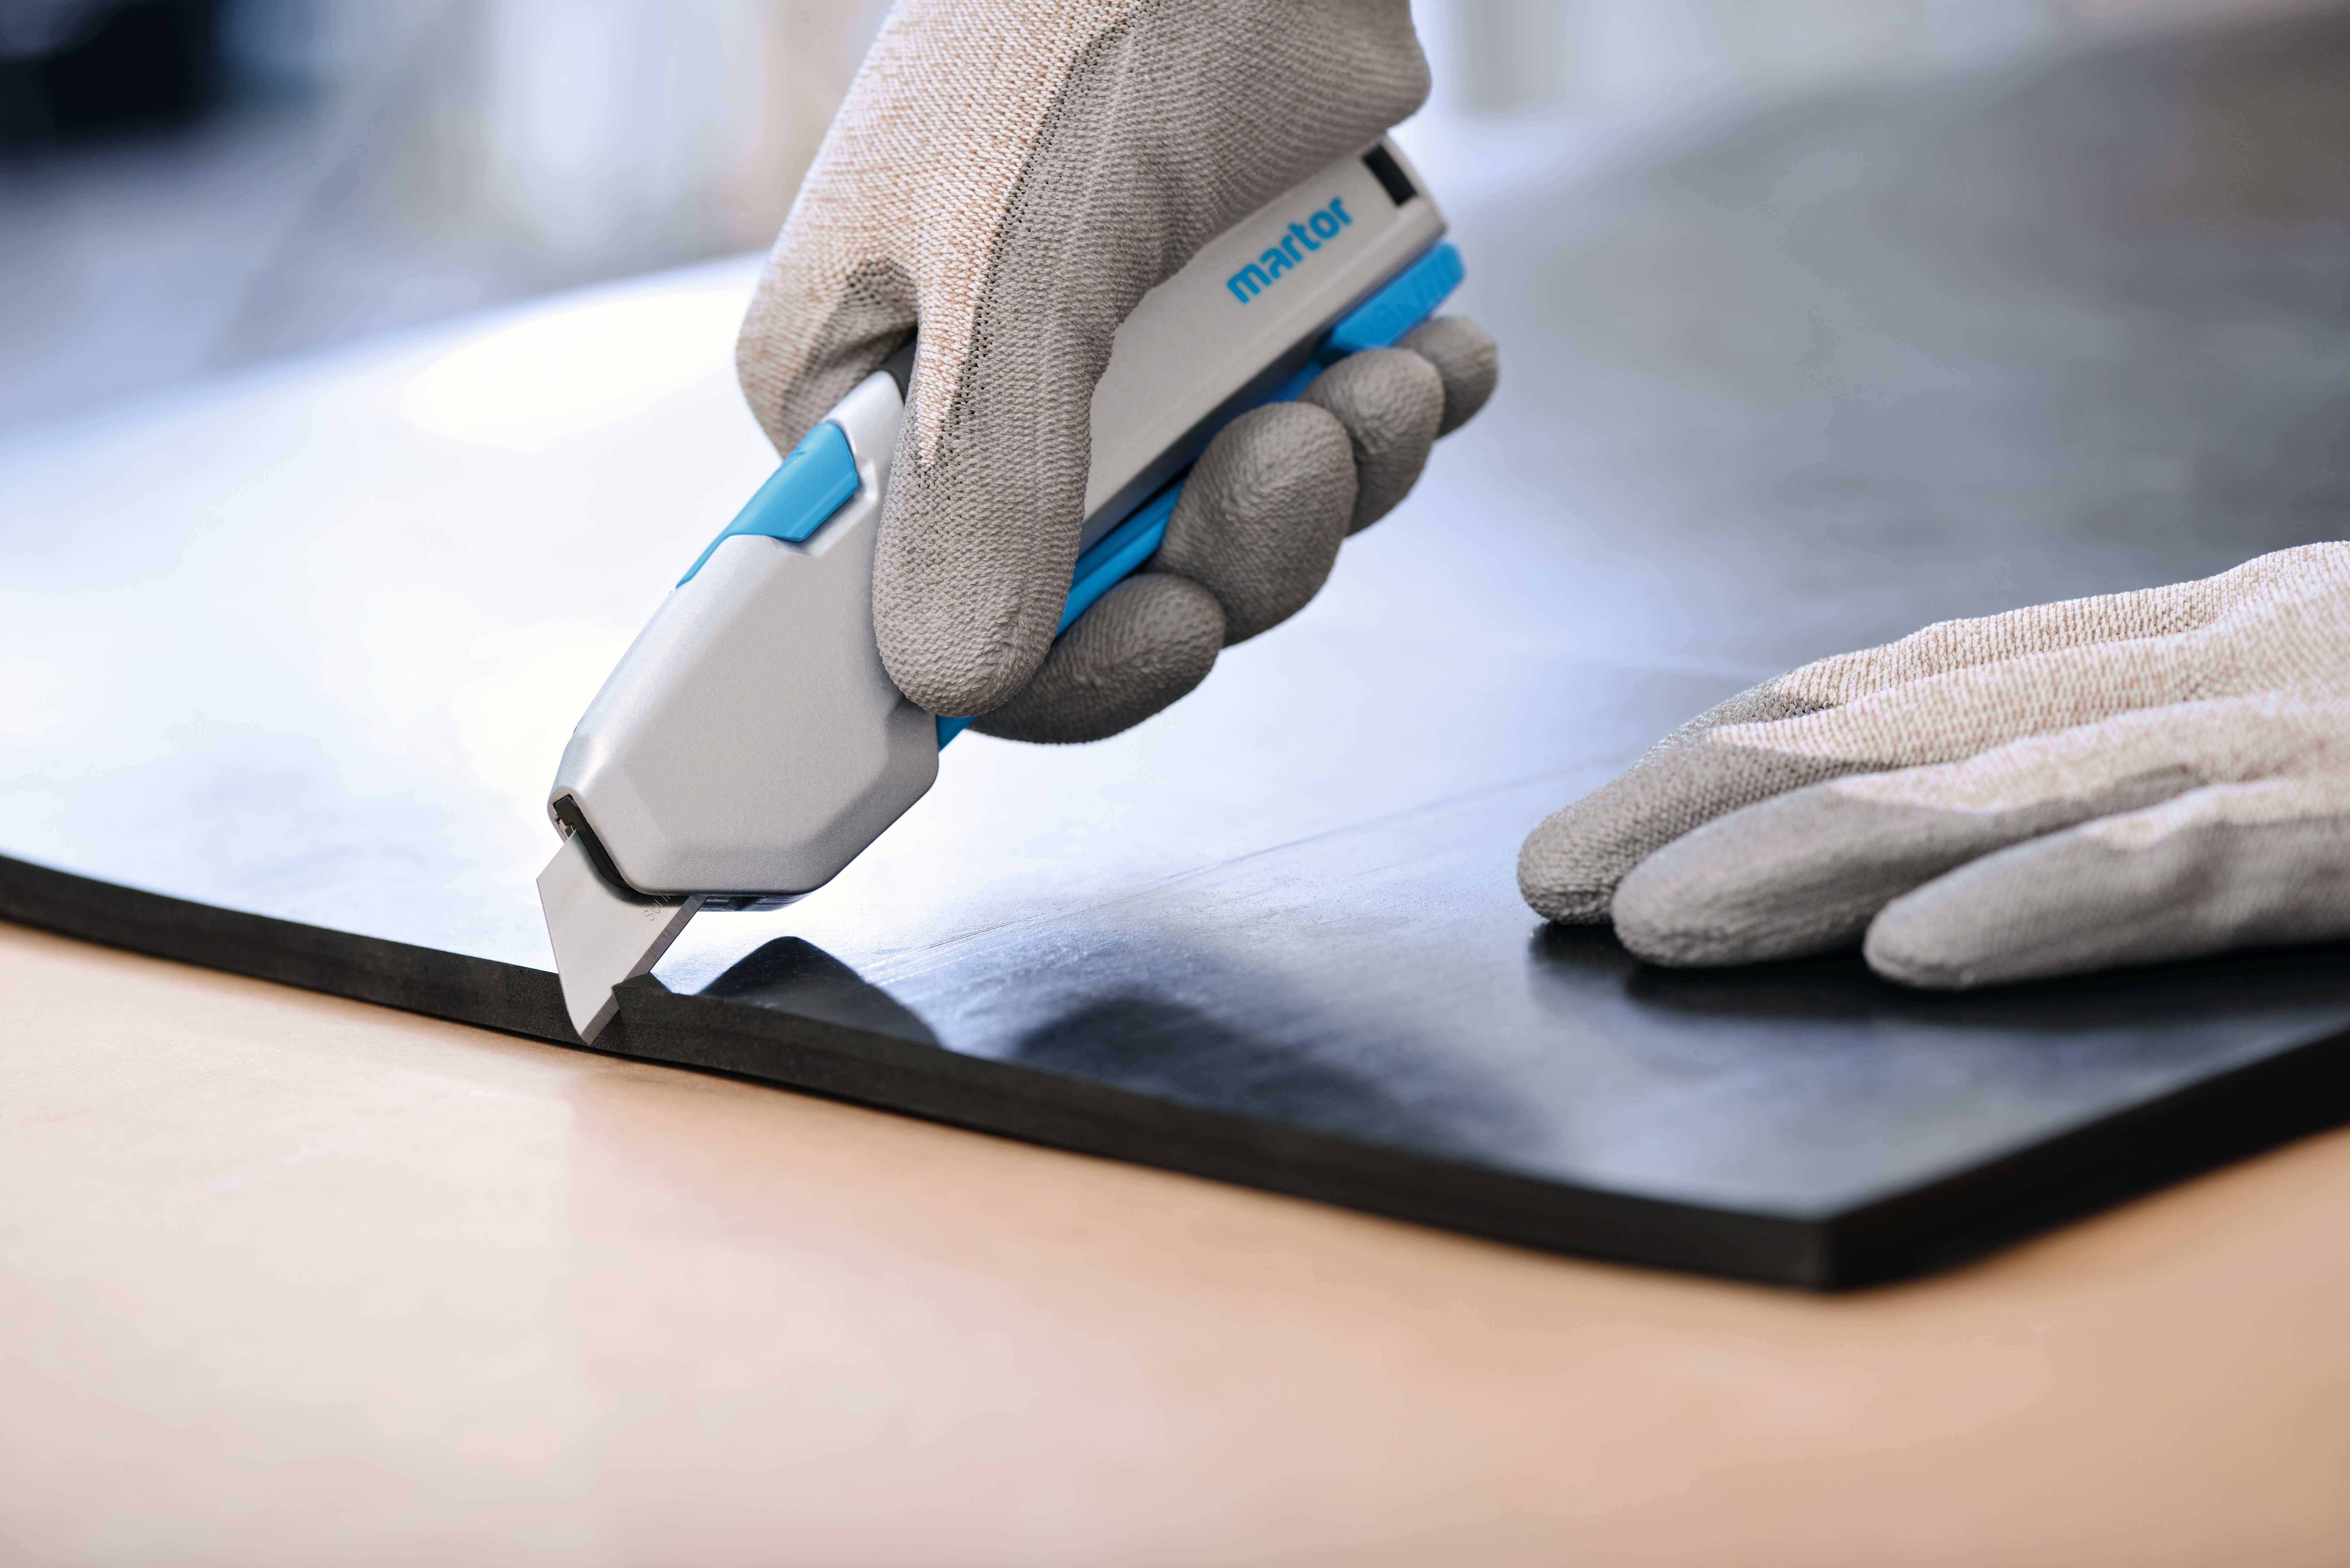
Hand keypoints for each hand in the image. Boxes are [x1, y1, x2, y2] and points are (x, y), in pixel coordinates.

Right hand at [737, 0, 1442, 724]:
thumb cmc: (1089, 11)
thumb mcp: (1021, 250)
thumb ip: (990, 473)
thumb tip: (955, 678)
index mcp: (872, 397)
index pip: (928, 619)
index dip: (1051, 666)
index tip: (1172, 635)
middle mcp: (989, 407)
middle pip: (1110, 598)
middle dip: (1238, 551)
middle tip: (1303, 451)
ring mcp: (1121, 373)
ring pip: (1233, 535)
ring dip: (1336, 482)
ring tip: (1385, 381)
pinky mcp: (1239, 330)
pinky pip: (1320, 449)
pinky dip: (1390, 424)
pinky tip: (1429, 360)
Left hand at [1517, 544, 2349, 987]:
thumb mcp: (2320, 719)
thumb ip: (2159, 754)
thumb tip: (1955, 846)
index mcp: (2198, 640)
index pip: (1919, 683)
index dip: (1740, 746)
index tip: (1610, 819)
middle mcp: (2221, 664)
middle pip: (1915, 724)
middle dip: (1712, 797)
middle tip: (1558, 876)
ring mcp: (2294, 737)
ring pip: (1999, 788)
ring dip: (1806, 854)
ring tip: (1650, 920)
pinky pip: (2182, 863)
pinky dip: (2036, 899)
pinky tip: (1908, 949)